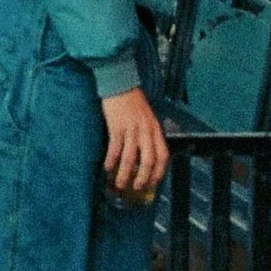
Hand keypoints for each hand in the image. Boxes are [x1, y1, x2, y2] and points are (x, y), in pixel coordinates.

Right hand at [100, 86, 168, 201]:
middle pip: (149, 161)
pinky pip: (115, 149)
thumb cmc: (133, 101)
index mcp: (155, 129)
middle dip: (143, 179)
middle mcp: (146, 131)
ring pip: (131, 159)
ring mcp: (131, 129)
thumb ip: (148, 135)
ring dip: (124, 174)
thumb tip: (144, 157)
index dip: (159, 172)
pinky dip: (111, 161)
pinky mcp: (116, 126)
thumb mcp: (147, 118)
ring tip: (119, 184)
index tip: (153, 183)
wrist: (121, 82)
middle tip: (136, 189)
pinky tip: (107, 168)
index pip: (163, 156)